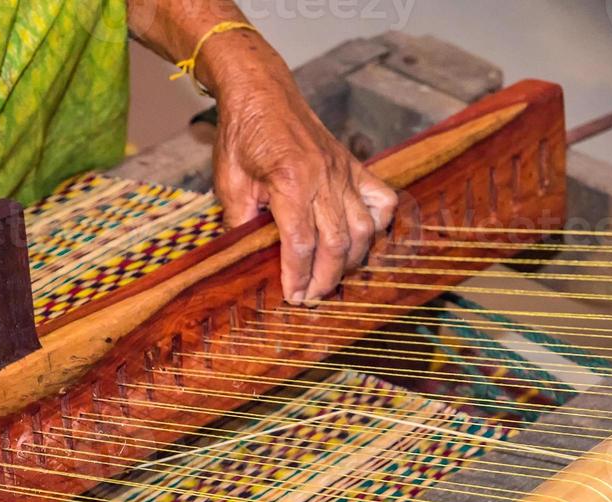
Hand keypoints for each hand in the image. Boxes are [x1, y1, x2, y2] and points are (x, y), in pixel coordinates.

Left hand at [211, 61, 397, 303]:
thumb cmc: (242, 136)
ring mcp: (344, 170)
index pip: (301, 242)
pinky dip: (379, 226)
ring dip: (352, 260)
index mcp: (290, 180)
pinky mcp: (354, 166)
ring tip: (331, 278)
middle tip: (309, 297)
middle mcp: (324, 176)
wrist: (262, 93)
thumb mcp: (229, 183)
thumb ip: (240, 223)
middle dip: (325, 278)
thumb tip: (247, 260)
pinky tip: (363, 242)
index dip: (297, 276)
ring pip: (364, 228)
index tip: (292, 297)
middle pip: (337, 242)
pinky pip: (382, 200)